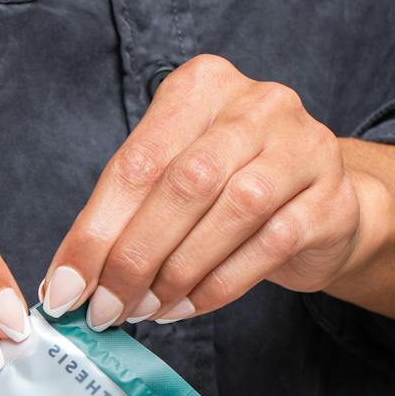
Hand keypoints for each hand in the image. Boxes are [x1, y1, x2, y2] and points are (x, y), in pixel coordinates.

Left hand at [40, 55, 380, 328]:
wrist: (323, 205)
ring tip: (145, 310)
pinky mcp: (329, 198)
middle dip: (134, 257)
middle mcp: (258, 103)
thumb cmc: (231, 188)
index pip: (137, 162)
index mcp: (203, 85)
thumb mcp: (173, 180)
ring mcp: (303, 146)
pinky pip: (267, 246)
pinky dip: (217, 285)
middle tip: (106, 308)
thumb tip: (68, 280)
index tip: (66, 287)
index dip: (96, 231)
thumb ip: (124, 215)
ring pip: (230, 212)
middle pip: (184, 184)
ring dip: (176, 274)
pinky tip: (185, 307)